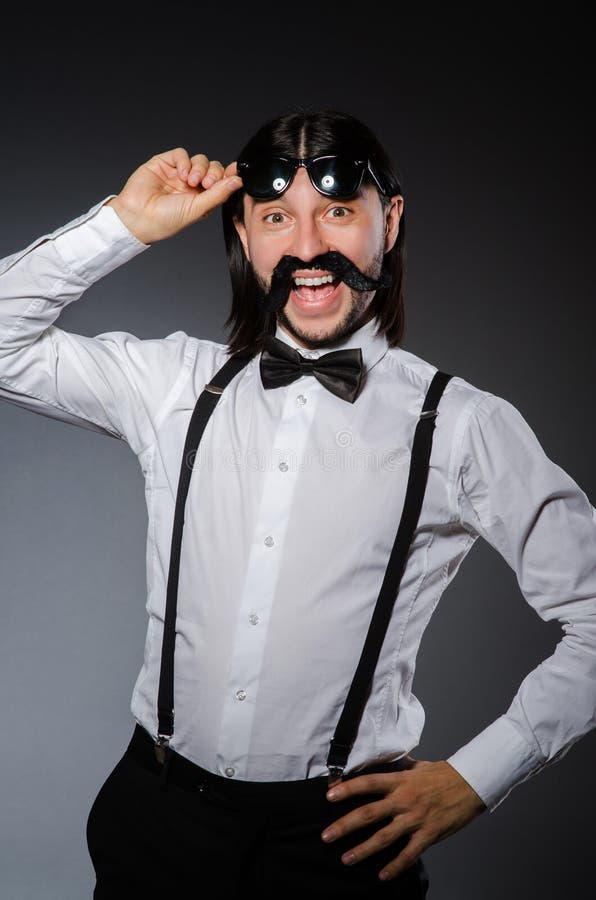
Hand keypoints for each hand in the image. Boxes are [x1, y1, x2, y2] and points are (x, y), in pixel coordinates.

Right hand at [105, 149, 241, 243]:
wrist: (138, 217)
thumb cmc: (165, 220)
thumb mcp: (198, 209)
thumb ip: (218, 194)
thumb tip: (238, 181)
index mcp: (202, 199)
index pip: (220, 182)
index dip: (228, 176)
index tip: (235, 171)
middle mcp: (191, 186)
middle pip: (213, 168)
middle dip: (213, 173)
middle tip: (207, 184)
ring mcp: (178, 174)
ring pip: (199, 160)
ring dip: (199, 168)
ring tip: (190, 181)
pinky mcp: (165, 163)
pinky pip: (181, 154)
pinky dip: (184, 161)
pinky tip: (181, 174)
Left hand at [321, 758, 486, 881]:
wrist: (471, 784)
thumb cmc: (445, 774)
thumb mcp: (419, 765)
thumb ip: (401, 766)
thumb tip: (388, 759)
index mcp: (400, 781)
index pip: (367, 783)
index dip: (347, 789)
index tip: (328, 795)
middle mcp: (404, 800)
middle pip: (368, 813)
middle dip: (345, 825)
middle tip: (326, 835)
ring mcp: (416, 818)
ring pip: (384, 837)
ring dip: (363, 849)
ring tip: (346, 858)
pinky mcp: (429, 834)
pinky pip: (409, 854)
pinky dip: (395, 866)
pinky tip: (383, 875)